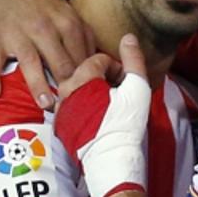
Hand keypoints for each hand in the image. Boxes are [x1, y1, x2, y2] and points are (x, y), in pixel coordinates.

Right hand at [0, 0, 95, 107]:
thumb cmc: (48, 10)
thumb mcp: (72, 17)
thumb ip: (86, 41)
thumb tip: (102, 67)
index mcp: (66, 23)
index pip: (80, 56)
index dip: (86, 78)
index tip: (91, 96)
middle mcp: (42, 29)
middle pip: (59, 61)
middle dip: (67, 84)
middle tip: (73, 106)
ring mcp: (17, 35)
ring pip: (30, 62)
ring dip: (38, 85)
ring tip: (46, 104)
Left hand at [54, 35, 150, 196]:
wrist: (111, 160)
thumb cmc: (125, 124)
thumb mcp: (137, 88)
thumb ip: (133, 60)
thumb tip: (128, 37)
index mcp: (81, 78)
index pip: (98, 59)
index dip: (116, 67)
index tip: (125, 82)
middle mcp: (65, 90)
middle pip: (84, 72)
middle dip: (102, 77)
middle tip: (118, 92)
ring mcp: (60, 108)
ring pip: (75, 88)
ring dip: (91, 91)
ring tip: (108, 104)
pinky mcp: (60, 124)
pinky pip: (70, 105)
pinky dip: (82, 105)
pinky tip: (98, 117)